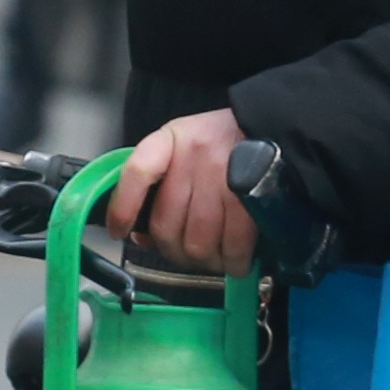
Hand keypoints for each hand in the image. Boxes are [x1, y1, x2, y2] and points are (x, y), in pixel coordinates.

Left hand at [99, 108, 259, 273]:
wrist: (271, 128)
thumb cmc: (220, 145)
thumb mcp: (181, 148)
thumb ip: (155, 186)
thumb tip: (142, 236)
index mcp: (170, 141)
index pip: (136, 173)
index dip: (123, 208)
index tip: (119, 232)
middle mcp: (193, 156)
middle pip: (166, 224)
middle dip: (173, 250)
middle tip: (184, 253)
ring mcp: (223, 174)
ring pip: (198, 241)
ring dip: (204, 260)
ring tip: (210, 257)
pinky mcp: (251, 194)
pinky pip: (234, 243)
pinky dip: (232, 262)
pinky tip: (233, 261)